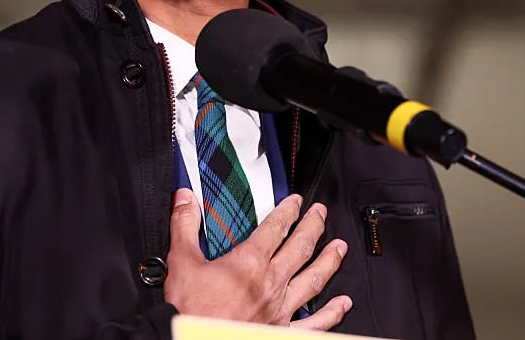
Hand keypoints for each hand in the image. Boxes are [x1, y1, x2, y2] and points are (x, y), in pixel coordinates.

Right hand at [164, 188, 351, 328]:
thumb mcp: (182, 261)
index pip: (275, 228)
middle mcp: (270, 284)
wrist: (191, 339)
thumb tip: (185, 199)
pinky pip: (314, 323)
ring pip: (313, 280)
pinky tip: (343, 305)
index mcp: (248, 263)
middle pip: (300, 248)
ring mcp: (280, 309)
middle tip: (321, 214)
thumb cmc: (190, 309)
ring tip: (340, 248)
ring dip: (329, 261)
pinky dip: (331, 313)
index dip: (288, 211)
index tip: (296, 202)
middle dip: (313, 227)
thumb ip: (185, 226)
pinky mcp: (283, 332)